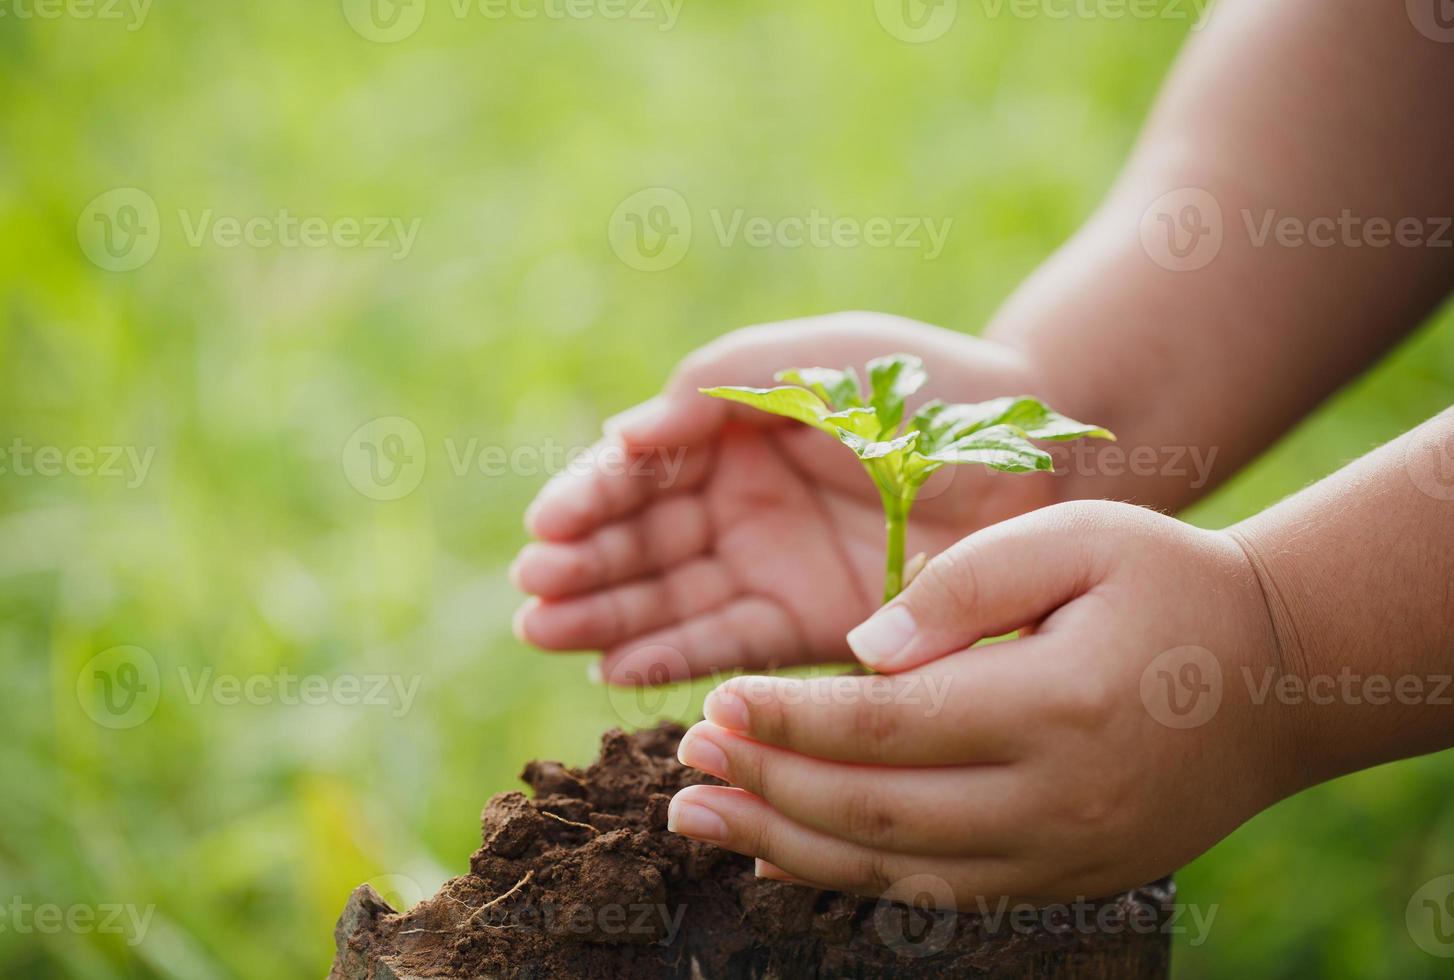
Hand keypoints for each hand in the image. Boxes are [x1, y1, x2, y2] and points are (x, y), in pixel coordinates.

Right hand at [512, 312, 1062, 683]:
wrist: (1027, 456)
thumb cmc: (922, 386)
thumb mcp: (815, 361)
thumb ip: (720, 385)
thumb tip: (623, 435)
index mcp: (729, 430)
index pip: (641, 468)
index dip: (591, 496)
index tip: (549, 526)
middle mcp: (737, 501)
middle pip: (641, 540)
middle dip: (584, 565)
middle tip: (535, 593)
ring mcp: (767, 564)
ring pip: (669, 597)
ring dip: (606, 617)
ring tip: (547, 635)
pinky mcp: (803, 623)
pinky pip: (725, 645)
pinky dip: (670, 659)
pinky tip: (615, 670)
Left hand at [665, 501, 1300, 903]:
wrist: (1276, 677)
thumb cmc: (1166, 585)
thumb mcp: (1073, 540)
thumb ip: (960, 586)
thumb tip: (857, 652)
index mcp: (1057, 703)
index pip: (889, 724)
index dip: (791, 717)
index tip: (718, 699)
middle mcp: (1058, 800)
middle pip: (877, 809)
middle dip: (768, 786)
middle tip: (683, 760)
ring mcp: (1064, 857)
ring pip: (895, 869)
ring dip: (785, 846)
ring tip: (697, 818)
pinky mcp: (1065, 881)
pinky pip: (938, 893)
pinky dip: (851, 877)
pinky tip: (781, 854)